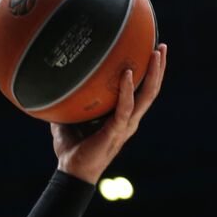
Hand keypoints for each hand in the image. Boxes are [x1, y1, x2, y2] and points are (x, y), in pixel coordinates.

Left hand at [53, 42, 166, 183]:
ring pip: (147, 96)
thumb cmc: (71, 148)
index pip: (142, 92)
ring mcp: (125, 125)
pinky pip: (125, 107)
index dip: (149, 74)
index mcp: (123, 117)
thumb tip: (55, 88)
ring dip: (153, 74)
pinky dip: (127, 90)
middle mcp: (129, 120)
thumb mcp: (68, 121)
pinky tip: (127, 74)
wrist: (71, 170)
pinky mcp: (116, 130)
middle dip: (159, 67)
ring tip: (155, 53)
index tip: (151, 52)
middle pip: (152, 90)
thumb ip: (68, 105)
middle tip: (161, 45)